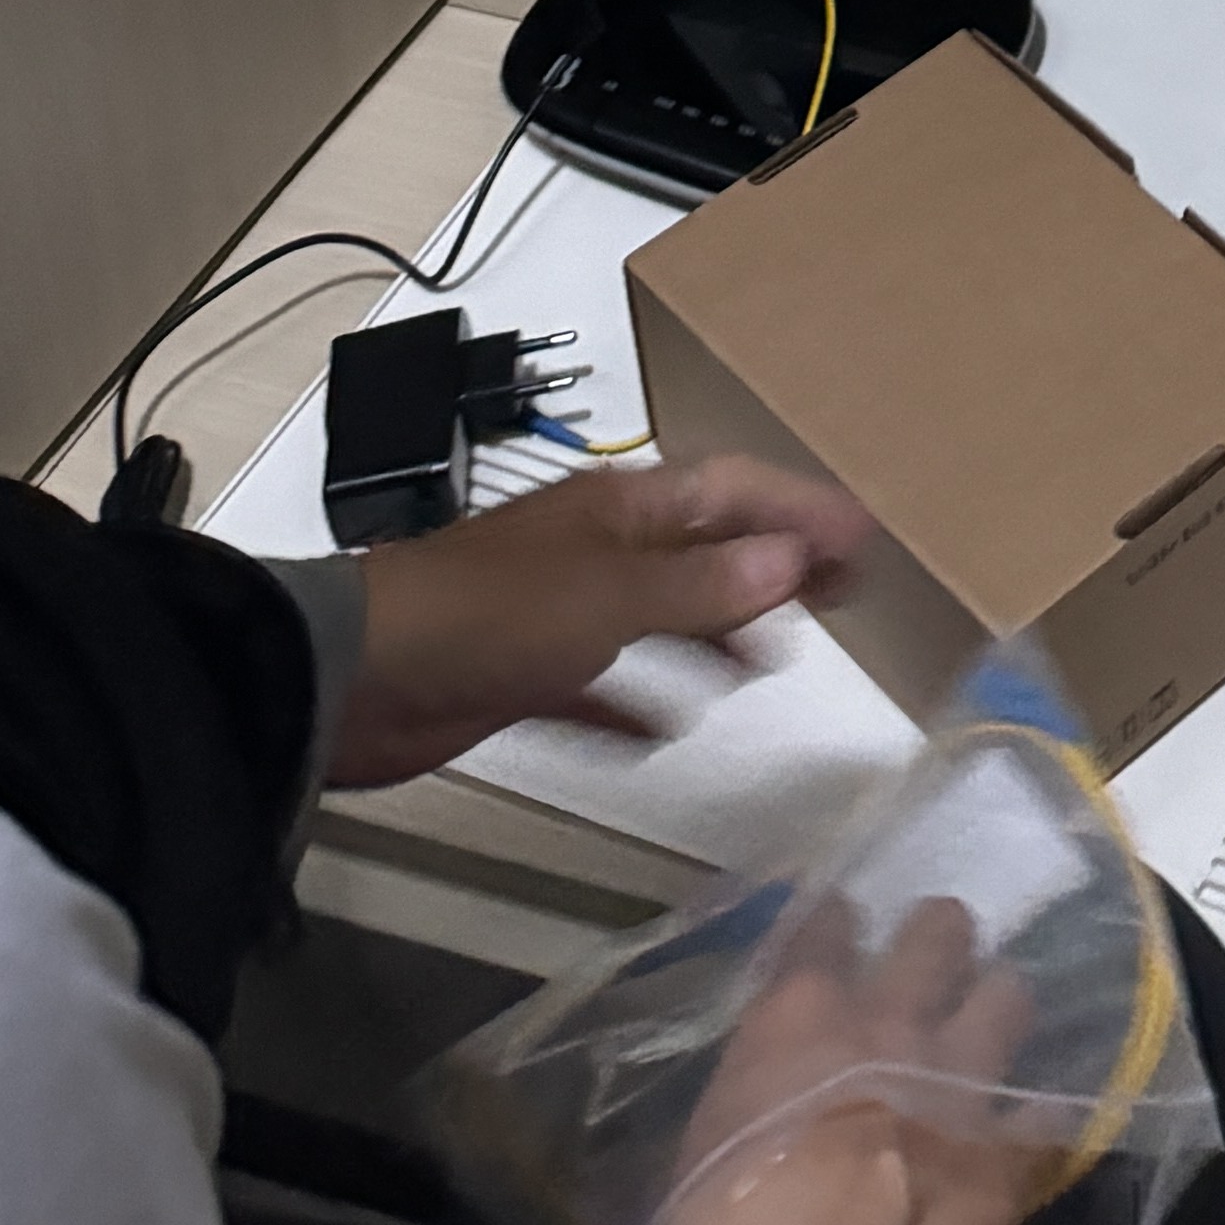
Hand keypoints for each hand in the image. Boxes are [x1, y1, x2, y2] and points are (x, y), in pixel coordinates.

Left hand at [329, 454, 871, 787]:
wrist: (361, 680)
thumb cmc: (487, 615)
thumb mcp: (609, 597)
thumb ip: (702, 586)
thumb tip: (792, 560)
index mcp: (623, 507)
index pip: (733, 492)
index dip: (800, 510)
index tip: (863, 537)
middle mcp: (599, 550)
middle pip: (704, 548)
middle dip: (771, 564)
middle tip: (842, 594)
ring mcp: (561, 613)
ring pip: (662, 615)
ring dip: (717, 631)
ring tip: (773, 660)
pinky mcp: (527, 675)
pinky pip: (604, 687)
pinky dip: (639, 702)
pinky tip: (668, 732)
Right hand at [647, 888, 1043, 1224]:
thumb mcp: (699, 1144)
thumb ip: (743, 1092)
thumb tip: (748, 1097)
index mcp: (805, 1017)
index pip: (828, 924)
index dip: (837, 923)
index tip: (841, 929)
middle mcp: (892, 1026)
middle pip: (939, 934)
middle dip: (939, 939)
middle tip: (935, 959)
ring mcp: (960, 1084)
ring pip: (1006, 998)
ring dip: (996, 1007)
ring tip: (990, 1026)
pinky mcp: (1008, 1158)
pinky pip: (1044, 1116)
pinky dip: (1032, 1120)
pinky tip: (1025, 1131)